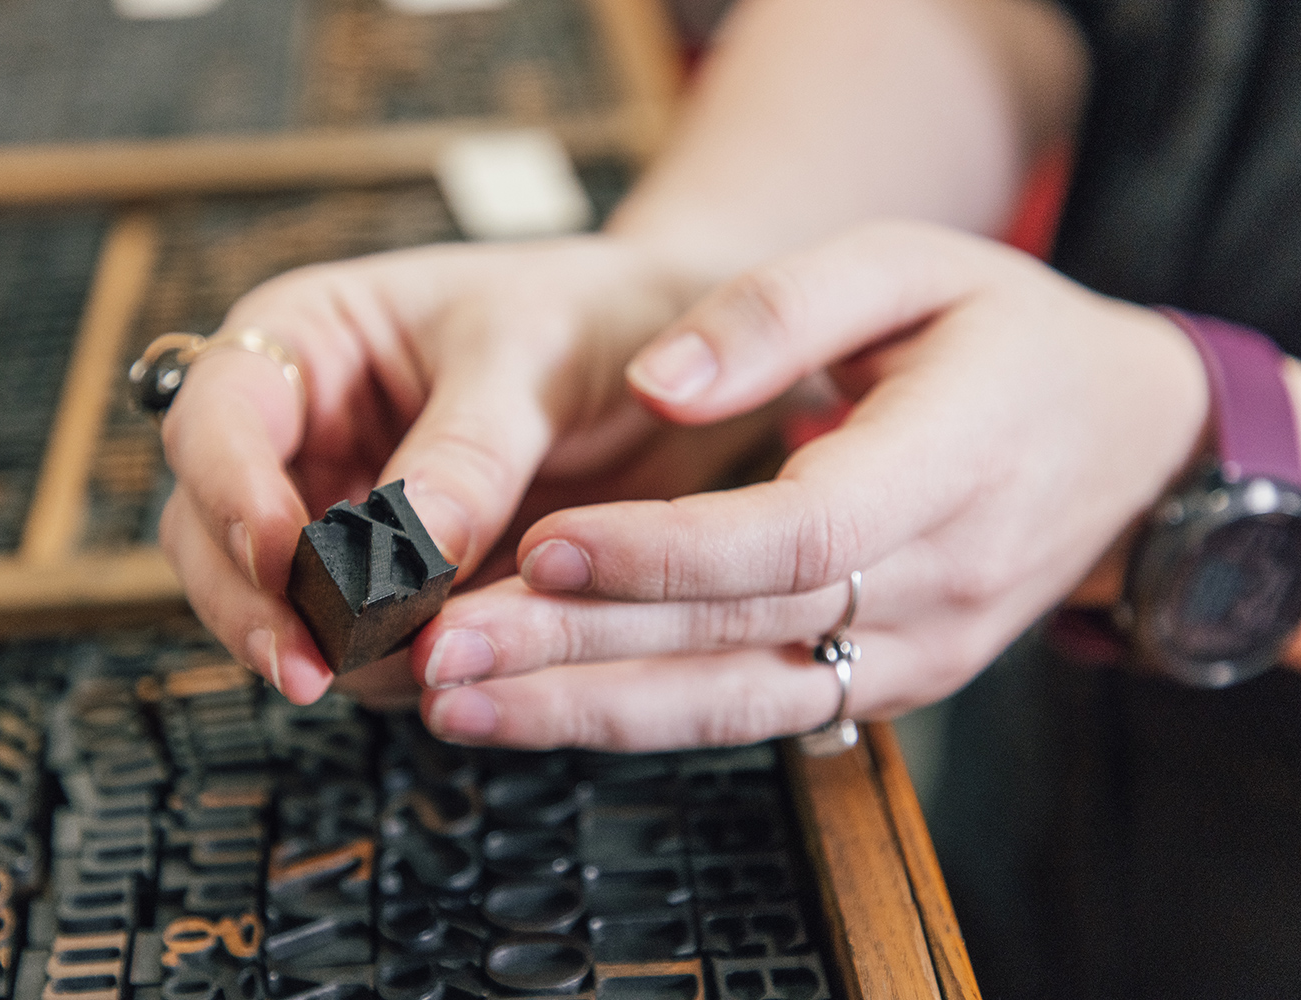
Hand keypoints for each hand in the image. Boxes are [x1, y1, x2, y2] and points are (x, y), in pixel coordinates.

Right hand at [157, 235, 777, 703]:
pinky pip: (365, 649)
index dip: (230, 495)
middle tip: (313, 668)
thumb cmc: (586, 316)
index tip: (286, 561)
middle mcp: (302, 435)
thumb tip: (404, 557)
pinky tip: (460, 671)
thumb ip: (467, 454)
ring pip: (276, 609)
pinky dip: (398, 671)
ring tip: (424, 661)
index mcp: (305, 341)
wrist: (673, 366)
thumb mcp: (527, 360)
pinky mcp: (392, 590)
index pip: (214, 419)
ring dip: (331, 650)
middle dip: (257, 604)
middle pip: (210, 534)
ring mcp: (339, 521)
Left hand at [412, 221, 1210, 749]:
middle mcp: (941, 583)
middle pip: (743, 636)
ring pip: (740, 705)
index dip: (662, 553)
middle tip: (441, 655)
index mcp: (953, 463)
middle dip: (581, 651)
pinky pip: (760, 715)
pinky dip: (646, 720)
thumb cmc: (1004, 335)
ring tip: (460, 708)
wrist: (1122, 440)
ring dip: (591, 714)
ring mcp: (921, 654)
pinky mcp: (893, 686)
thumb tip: (653, 386)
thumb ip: (781, 310)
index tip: (540, 545)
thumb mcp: (913, 264)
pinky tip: (546, 716)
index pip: (794, 536)